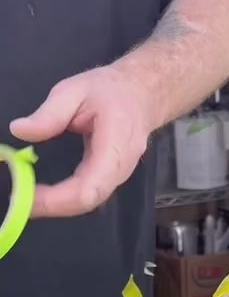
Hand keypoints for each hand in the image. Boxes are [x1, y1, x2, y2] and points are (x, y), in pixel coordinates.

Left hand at [10, 67, 153, 217]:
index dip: (57, 199)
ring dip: (57, 205)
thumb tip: (20, 131)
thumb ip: (49, 113)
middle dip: (52, 206)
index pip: (89, 186)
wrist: (142, 94)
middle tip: (18, 200)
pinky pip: (89, 195)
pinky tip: (43, 194)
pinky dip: (64, 199)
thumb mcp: (74, 90)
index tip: (26, 195)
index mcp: (115, 143)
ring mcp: (119, 176)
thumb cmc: (110, 91)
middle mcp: (121, 167)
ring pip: (88, 201)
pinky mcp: (111, 178)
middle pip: (88, 200)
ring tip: (26, 197)